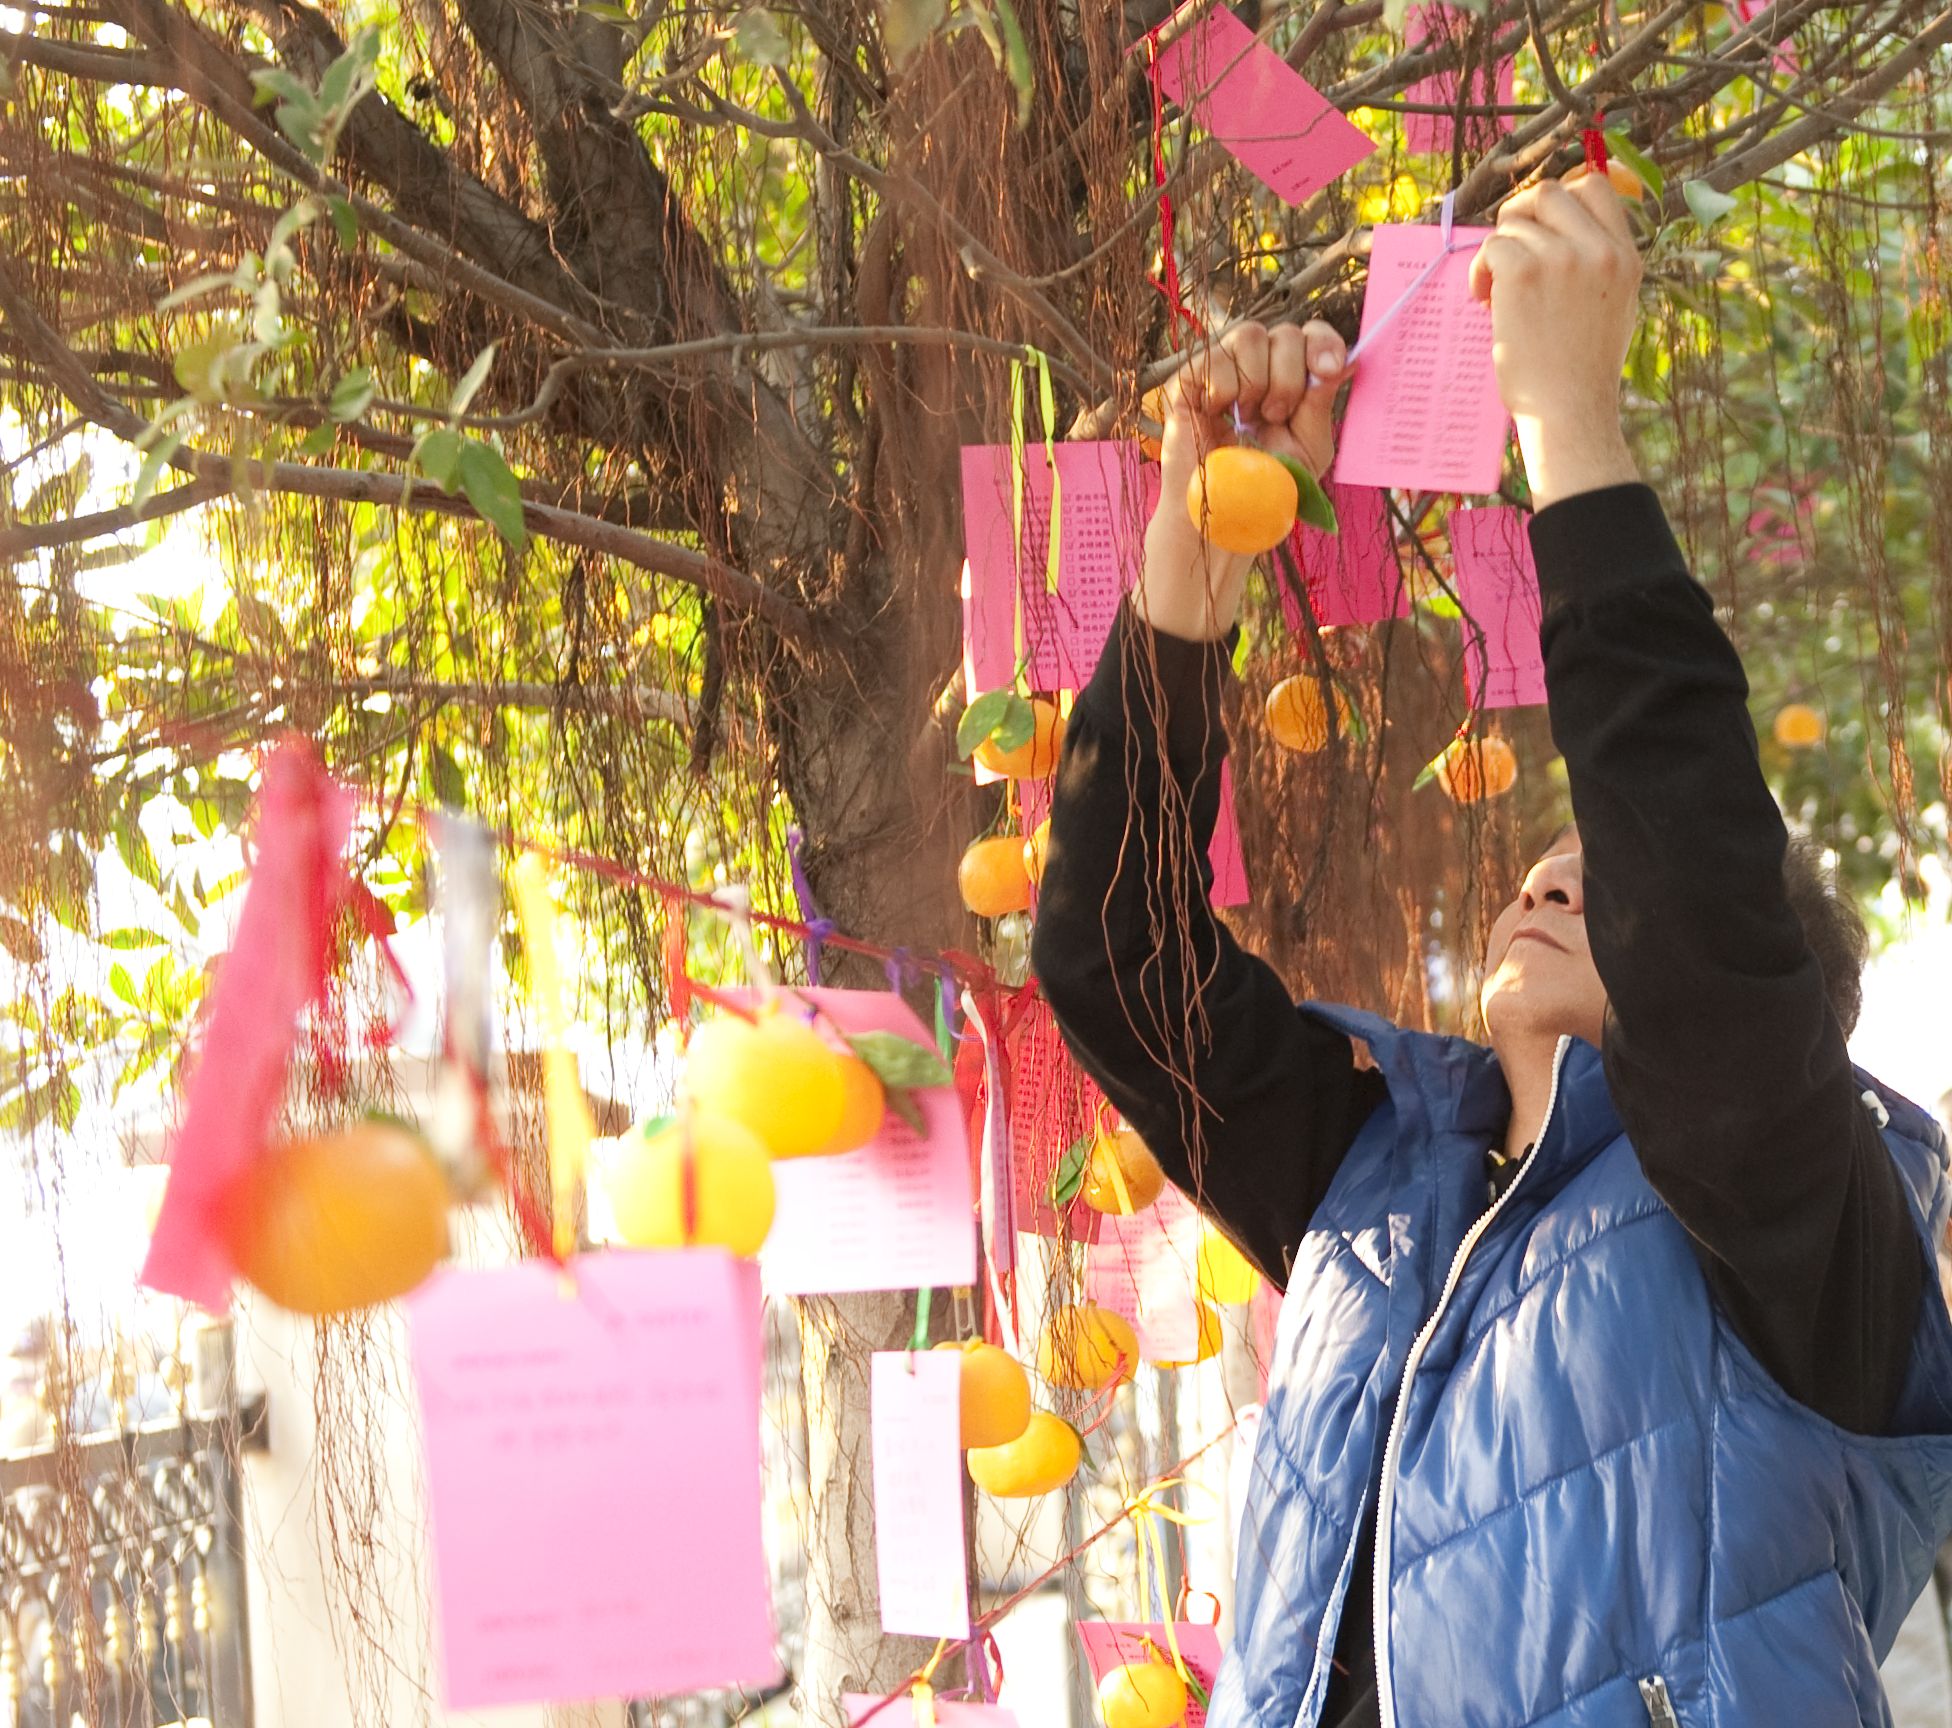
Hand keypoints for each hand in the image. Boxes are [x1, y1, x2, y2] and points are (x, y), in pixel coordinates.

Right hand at [1136, 319, 1347, 641]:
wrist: (1225, 514)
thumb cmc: (1267, 486)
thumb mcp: (1310, 446)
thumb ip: (1323, 402)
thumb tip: (1350, 360)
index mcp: (1290, 377)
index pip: (1310, 334)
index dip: (1323, 343)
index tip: (1329, 370)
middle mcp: (1258, 367)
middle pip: (1282, 332)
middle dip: (1288, 377)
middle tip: (1276, 417)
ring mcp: (1221, 370)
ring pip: (1248, 335)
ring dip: (1256, 382)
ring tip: (1246, 420)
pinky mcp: (1187, 382)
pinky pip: (1211, 356)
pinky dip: (1222, 387)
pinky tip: (1216, 415)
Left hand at [1467, 175, 1642, 507]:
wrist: (1570, 412)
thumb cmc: (1581, 372)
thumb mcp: (1614, 307)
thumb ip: (1598, 265)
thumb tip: (1560, 232)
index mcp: (1625, 255)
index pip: (1596, 186)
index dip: (1561, 198)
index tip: (1539, 226)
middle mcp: (1599, 249)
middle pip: (1549, 192)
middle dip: (1520, 216)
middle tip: (1508, 253)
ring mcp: (1563, 257)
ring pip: (1514, 222)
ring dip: (1497, 254)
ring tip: (1496, 293)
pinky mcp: (1524, 272)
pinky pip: (1492, 247)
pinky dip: (1480, 271)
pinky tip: (1484, 300)